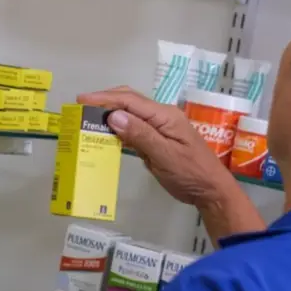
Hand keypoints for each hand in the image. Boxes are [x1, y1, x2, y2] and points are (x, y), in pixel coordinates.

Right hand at [77, 86, 235, 208]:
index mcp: (165, 115)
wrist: (211, 191)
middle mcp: (161, 116)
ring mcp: (159, 127)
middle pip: (129, 101)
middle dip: (104, 101)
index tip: (81, 101)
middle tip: (79, 108)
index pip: (130, 101)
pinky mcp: (156, 140)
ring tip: (86, 120)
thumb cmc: (191, 174)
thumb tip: (113, 116)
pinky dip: (117, 129)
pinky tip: (104, 135)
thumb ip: (140, 135)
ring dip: (109, 115)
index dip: (104, 98)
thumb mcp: (165, 156)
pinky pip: (133, 129)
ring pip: (130, 114)